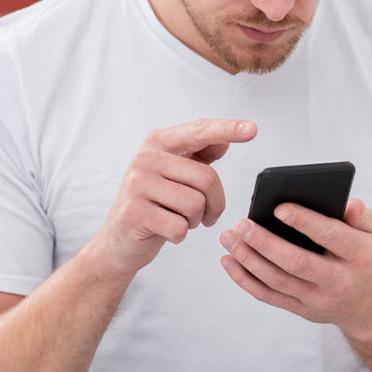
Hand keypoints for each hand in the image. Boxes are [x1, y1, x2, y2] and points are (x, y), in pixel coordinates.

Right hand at [88, 118, 257, 277]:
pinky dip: (180, 234)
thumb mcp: (176, 176)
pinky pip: (180, 226)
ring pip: (196, 204)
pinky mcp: (134, 212)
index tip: (252, 129)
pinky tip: (165, 231)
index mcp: (158, 143)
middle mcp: (145, 158)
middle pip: (207, 177)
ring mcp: (137, 184)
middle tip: (204, 215)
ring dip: (195, 220)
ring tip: (179, 219)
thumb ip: (199, 156)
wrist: (118, 242)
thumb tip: (224, 141)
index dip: (227, 130)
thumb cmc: (155, 205)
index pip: (199, 131)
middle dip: (215, 203)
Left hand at [219, 198, 371, 337]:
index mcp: (360, 255)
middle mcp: (338, 280)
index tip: (280, 208)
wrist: (370, 306)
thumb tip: (349, 204)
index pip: (330, 235)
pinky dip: (245, 279)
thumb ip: (362, 215)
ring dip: (248, 259)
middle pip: (296, 262)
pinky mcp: (301, 310)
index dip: (305, 222)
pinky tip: (229, 260)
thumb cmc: (367, 257)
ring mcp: (317, 299)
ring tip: (229, 237)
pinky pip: (268, 296)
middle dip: (265, 242)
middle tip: (241, 224)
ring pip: (277, 280)